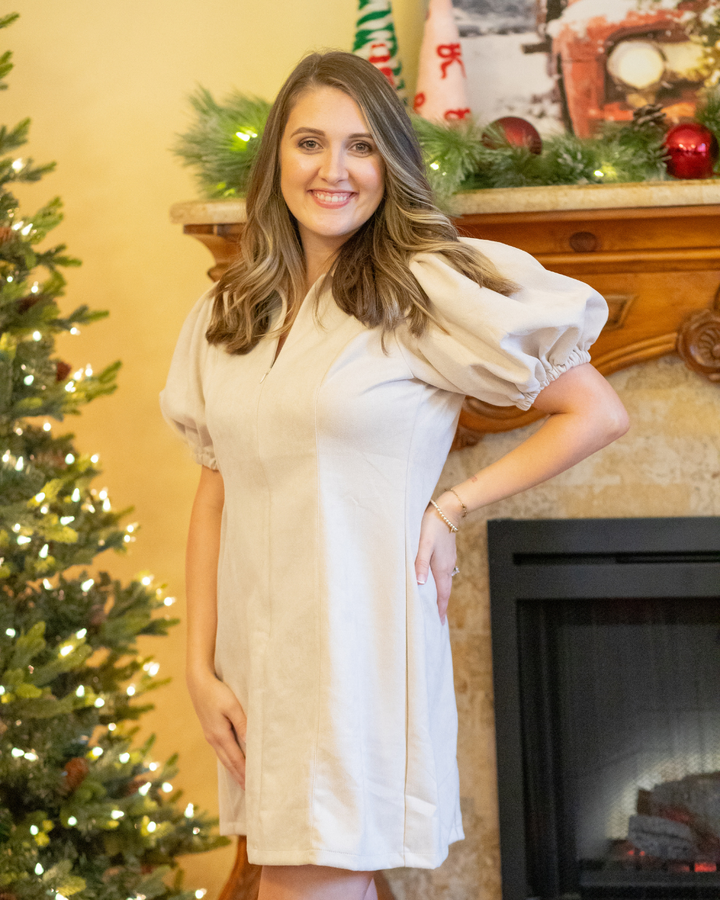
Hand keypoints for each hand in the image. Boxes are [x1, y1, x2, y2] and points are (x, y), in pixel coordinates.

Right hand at [186, 668, 246, 788]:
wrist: (198, 683)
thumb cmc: (217, 692)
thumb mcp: (232, 706)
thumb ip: (242, 723)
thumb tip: (249, 742)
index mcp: (220, 735)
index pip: (236, 759)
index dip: (245, 773)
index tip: (253, 785)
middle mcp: (214, 739)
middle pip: (229, 763)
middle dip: (239, 777)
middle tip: (249, 791)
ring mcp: (210, 736)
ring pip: (224, 758)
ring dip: (233, 770)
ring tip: (242, 781)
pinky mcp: (210, 730)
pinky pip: (221, 750)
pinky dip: (228, 760)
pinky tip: (231, 762)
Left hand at [415, 494, 459, 624]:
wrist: (448, 510)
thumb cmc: (432, 525)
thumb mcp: (423, 544)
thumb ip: (420, 563)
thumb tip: (420, 583)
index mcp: (441, 568)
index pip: (441, 595)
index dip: (439, 609)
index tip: (438, 623)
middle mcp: (447, 567)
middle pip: (444, 592)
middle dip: (440, 606)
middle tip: (437, 620)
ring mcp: (449, 561)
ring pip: (444, 583)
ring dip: (440, 595)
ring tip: (434, 605)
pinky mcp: (447, 554)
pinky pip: (444, 574)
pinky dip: (440, 584)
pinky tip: (434, 583)